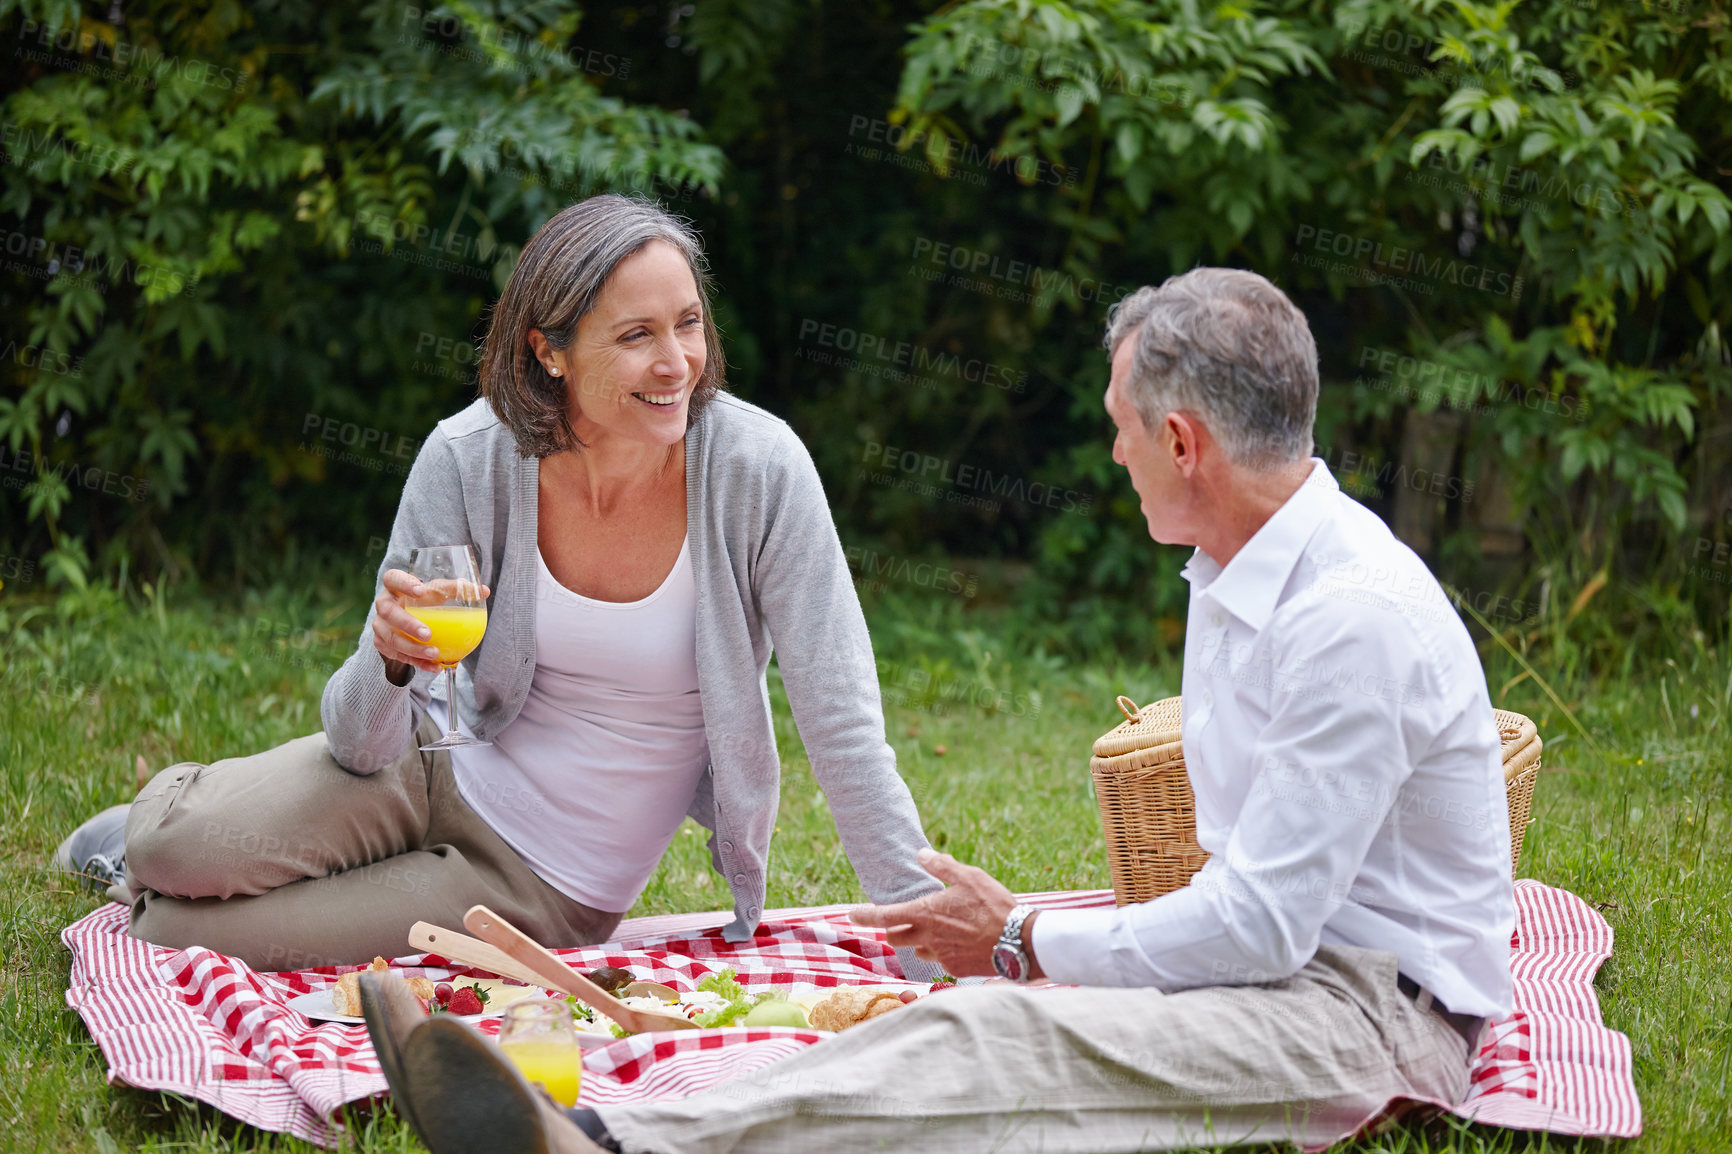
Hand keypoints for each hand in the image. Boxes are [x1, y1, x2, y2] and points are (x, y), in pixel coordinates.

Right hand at [370, 568, 490, 677]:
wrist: (407, 621)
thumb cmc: (424, 601)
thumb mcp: (437, 592)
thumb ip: (457, 590)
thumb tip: (484, 591)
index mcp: (395, 587)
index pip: (392, 578)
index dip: (403, 583)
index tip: (421, 591)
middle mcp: (384, 605)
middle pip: (388, 612)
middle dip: (407, 624)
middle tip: (427, 633)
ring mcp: (380, 626)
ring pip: (391, 638)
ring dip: (413, 649)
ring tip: (435, 653)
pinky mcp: (383, 645)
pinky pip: (398, 656)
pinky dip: (418, 663)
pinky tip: (435, 666)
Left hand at [849, 848, 1035, 977]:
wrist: (1019, 941)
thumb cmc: (993, 905)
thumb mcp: (968, 876)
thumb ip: (942, 866)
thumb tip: (921, 854)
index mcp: (926, 913)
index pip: (883, 917)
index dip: (864, 915)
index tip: (852, 914)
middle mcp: (928, 938)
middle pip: (895, 938)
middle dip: (893, 930)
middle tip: (904, 921)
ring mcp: (941, 957)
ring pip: (919, 951)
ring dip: (922, 941)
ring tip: (943, 930)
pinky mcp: (956, 970)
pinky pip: (942, 961)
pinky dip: (945, 952)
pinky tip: (963, 943)